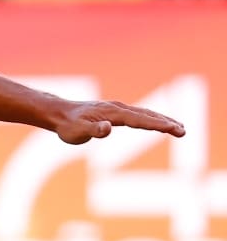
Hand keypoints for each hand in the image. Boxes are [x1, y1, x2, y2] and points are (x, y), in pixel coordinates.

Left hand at [54, 100, 183, 144]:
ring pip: (144, 113)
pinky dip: (151, 117)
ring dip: (162, 119)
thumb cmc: (67, 125)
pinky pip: (137, 114)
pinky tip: (157, 122)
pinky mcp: (114, 112)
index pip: (140, 120)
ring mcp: (116, 109)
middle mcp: (117, 108)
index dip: (158, 125)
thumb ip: (93, 130)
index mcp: (112, 114)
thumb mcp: (76, 131)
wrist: (57, 113)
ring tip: (178, 127)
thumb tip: (108, 128)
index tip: (173, 129)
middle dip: (166, 122)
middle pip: (147, 115)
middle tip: (183, 131)